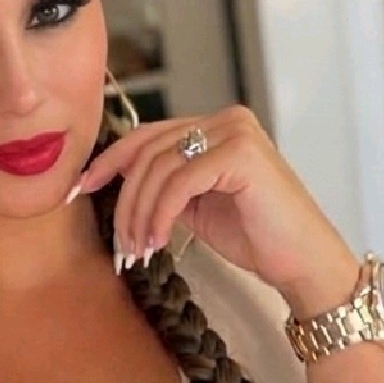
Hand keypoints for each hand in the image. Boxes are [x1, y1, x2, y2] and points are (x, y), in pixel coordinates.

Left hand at [74, 105, 359, 311]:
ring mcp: (235, 132)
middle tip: (122, 243)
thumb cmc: (257, 237)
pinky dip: (161, 214)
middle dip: (124, 200)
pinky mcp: (241, 154)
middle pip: (148, 151)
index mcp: (215, 127)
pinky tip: (160, 241)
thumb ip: (166, 187)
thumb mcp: (197, 207)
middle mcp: (226, 120)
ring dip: (140, 213)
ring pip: (159, 167)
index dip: (109, 162)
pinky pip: (180, 182)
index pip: (148, 136)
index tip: (81, 190)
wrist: (302, 262)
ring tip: (140, 249)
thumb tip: (117, 184)